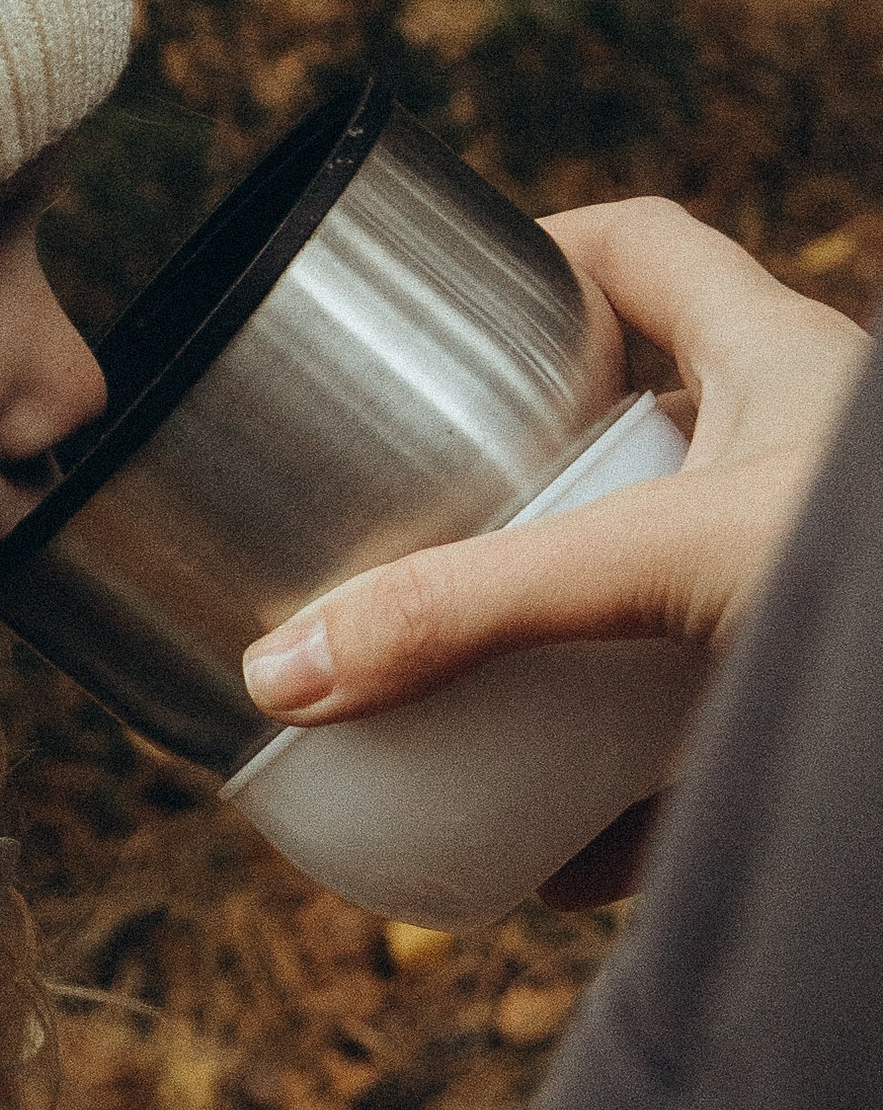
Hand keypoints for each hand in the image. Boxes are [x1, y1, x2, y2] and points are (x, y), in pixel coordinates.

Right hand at [237, 203, 867, 900]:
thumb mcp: (662, 565)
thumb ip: (472, 615)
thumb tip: (281, 673)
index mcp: (783, 365)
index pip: (640, 251)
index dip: (536, 261)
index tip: (435, 311)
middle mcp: (807, 469)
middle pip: (645, 432)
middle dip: (532, 481)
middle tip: (422, 522)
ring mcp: (821, 599)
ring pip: (676, 600)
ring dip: (574, 645)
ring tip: (461, 687)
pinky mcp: (828, 719)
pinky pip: (708, 752)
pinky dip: (620, 803)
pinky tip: (549, 858)